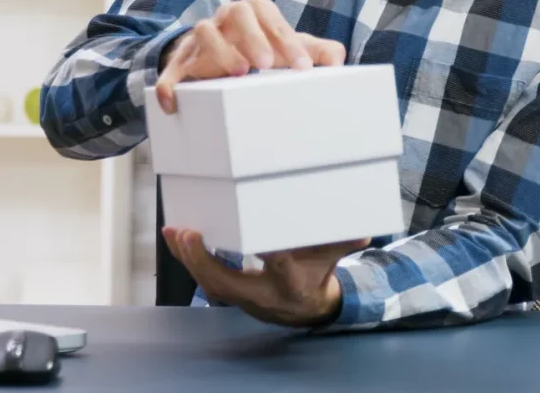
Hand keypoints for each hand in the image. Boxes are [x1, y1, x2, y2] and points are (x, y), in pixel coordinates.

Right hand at [156, 0, 345, 113]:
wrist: (215, 56)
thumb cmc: (259, 50)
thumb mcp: (288, 49)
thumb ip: (316, 51)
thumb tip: (338, 58)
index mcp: (253, 12)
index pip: (270, 16)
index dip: (287, 40)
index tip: (303, 68)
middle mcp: (225, 19)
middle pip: (236, 12)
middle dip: (253, 37)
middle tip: (267, 65)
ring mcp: (200, 40)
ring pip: (203, 31)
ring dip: (219, 51)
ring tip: (238, 74)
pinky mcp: (179, 63)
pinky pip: (169, 69)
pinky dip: (169, 85)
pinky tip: (175, 103)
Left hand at [162, 227, 368, 326]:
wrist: (306, 308)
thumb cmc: (317, 276)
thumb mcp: (331, 260)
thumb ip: (342, 243)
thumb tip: (365, 232)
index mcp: (291, 284)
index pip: (281, 269)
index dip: (273, 256)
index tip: (262, 240)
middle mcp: (262, 295)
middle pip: (227, 283)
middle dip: (205, 260)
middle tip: (190, 234)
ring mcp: (243, 298)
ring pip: (209, 283)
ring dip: (189, 258)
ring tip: (174, 232)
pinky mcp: (230, 293)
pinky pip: (205, 279)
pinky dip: (189, 259)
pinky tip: (177, 239)